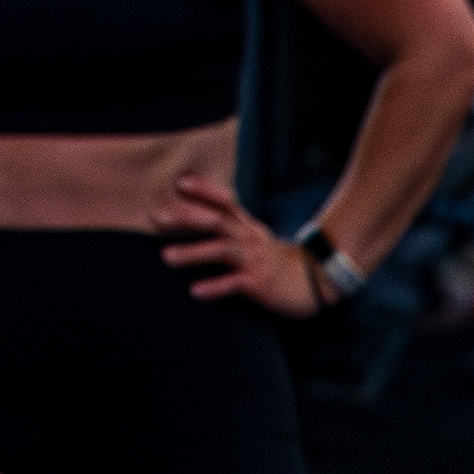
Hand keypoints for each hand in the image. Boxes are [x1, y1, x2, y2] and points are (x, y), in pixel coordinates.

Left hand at [151, 176, 323, 316]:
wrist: (317, 282)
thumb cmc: (281, 263)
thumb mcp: (258, 240)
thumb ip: (235, 229)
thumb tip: (207, 221)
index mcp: (248, 228)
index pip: (224, 202)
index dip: (203, 190)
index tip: (179, 182)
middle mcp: (250, 240)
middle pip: (215, 222)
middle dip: (185, 218)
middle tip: (156, 217)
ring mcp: (254, 261)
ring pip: (221, 251)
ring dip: (193, 253)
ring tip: (166, 256)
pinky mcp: (260, 284)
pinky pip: (234, 284)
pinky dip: (215, 287)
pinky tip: (196, 291)